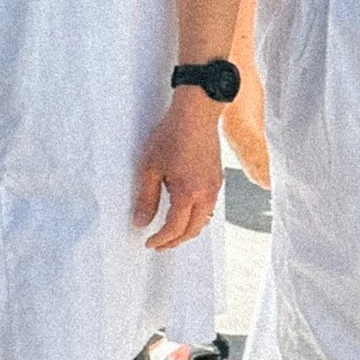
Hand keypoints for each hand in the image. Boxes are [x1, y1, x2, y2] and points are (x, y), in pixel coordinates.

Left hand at [134, 83, 222, 251]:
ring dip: (187, 231)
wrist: (196, 114)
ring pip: (204, 220)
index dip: (161, 240)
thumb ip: (146, 198)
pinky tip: (184, 214)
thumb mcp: (150, 167)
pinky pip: (209, 208)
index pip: (174, 228)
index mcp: (188, 193)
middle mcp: (206, 194)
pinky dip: (196, 218)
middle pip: (193, 230)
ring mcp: (215, 187)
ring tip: (169, 233)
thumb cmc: (171, 136)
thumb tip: (141, 223)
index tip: (149, 244)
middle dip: (175, 241)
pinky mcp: (218, 179)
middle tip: (158, 245)